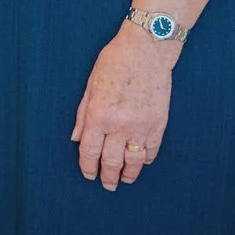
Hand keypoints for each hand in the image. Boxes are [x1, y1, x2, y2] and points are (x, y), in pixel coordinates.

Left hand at [72, 23, 176, 189]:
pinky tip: (141, 162)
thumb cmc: (114, 62)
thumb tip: (76, 140)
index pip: (90, 152)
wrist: (146, 50)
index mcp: (98, 115)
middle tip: (107, 184)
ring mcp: (141, 126)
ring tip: (125, 180)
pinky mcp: (158, 123)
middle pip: (111, 162)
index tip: (89, 174)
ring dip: (128, 174)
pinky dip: (146, 160)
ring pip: (133, 161)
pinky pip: (151, 150)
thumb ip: (83, 116)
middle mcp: (119, 124)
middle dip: (107, 176)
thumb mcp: (90, 86)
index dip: (88, 167)